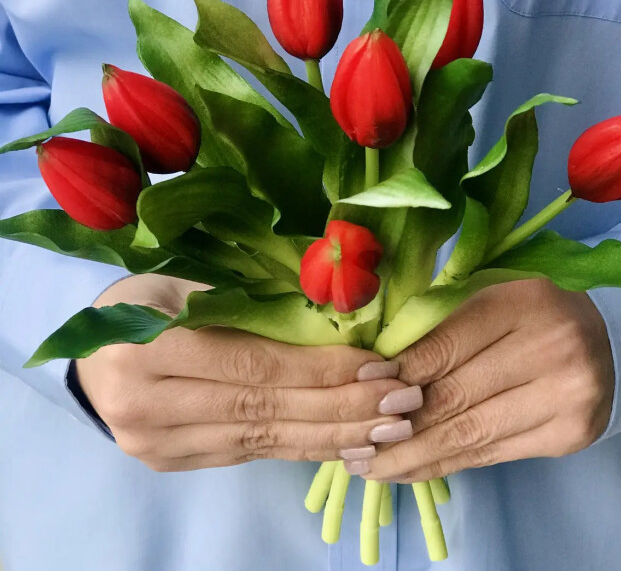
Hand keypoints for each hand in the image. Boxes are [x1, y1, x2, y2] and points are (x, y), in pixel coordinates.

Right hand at [77, 274, 419, 471]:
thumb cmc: (147, 300)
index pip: (255, 366)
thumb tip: (337, 312)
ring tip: (389, 430)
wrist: (92, 352)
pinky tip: (345, 443)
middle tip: (403, 405)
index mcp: (147, 348)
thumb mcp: (193, 283)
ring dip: (333, 436)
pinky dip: (302, 447)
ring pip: (263, 440)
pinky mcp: (172, 462)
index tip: (380, 367)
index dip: (321, 369)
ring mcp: (157, 444)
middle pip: (265, 410)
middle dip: (342, 408)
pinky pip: (250, 454)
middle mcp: (146, 406)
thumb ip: (255, 303)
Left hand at [358, 279, 613, 481]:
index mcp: (520, 302)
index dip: (398, 373)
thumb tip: (377, 371)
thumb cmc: (528, 312)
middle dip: (396, 424)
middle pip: (454, 397)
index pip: (445, 347)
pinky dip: (445, 464)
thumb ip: (439, 326)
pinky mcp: (570, 434)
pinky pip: (492, 455)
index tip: (360, 390)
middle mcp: (550, 349)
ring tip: (369, 467)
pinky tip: (410, 470)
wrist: (606, 340)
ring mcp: (566, 397)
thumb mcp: (485, 298)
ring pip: (470, 435)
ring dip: (412, 456)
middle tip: (353, 441)